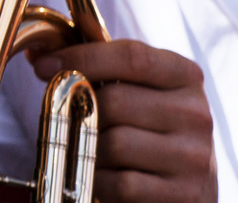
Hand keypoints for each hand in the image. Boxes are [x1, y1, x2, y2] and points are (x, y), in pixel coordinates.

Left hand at [30, 41, 215, 202]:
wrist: (187, 184)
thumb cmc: (149, 127)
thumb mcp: (136, 87)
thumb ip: (98, 61)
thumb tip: (41, 48)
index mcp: (185, 76)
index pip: (131, 57)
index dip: (81, 57)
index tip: (42, 66)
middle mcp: (196, 114)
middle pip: (115, 101)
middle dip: (81, 109)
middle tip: (67, 116)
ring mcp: (193, 156)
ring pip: (114, 143)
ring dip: (89, 148)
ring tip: (91, 148)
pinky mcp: (183, 194)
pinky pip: (121, 183)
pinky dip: (100, 180)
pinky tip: (102, 175)